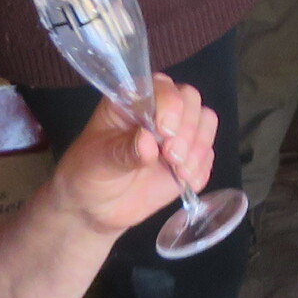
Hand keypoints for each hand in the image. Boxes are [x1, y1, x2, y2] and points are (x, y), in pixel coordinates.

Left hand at [45, 73, 214, 238]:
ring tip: (180, 172)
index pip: (161, 87)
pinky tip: (185, 182)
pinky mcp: (188, 157)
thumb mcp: (98, 162)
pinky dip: (202, 167)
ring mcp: (176, 133)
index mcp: (132, 101)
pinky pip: (208, 153)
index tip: (165, 133)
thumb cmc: (88, 175)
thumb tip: (148, 142)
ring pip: (206, 122)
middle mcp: (158, 110)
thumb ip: (123, 151)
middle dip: (188, 129)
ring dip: (198, 148)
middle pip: (191, 100)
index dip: (170, 104)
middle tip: (172, 157)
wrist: (94, 210)